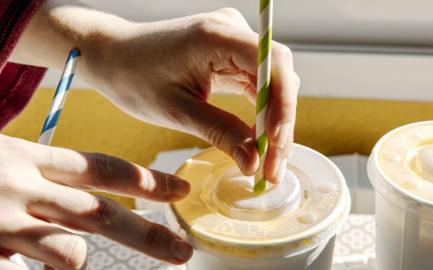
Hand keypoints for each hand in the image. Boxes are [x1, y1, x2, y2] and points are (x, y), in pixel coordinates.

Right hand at [0, 134, 191, 268]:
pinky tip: (22, 264)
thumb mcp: (5, 161)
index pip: (102, 168)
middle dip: (148, 235)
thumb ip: (45, 181)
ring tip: (48, 257)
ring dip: (74, 258)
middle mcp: (23, 187)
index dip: (147, 180)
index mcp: (31, 159)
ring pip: (70, 251)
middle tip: (182, 252)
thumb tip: (81, 211)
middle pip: (101, 213)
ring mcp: (2, 221)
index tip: (181, 189)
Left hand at [80, 8, 299, 182]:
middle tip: (274, 167)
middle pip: (278, 77)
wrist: (112, 56)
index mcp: (216, 36)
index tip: (276, 143)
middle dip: (281, 124)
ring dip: (274, 123)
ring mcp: (233, 42)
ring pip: (273, 84)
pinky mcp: (230, 55)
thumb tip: (254, 163)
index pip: (273, 64)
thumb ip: (220, 133)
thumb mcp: (176, 110)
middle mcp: (231, 32)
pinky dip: (261, 114)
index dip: (283, 105)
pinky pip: (258, 85)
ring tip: (269, 162)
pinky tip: (260, 140)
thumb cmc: (134, 76)